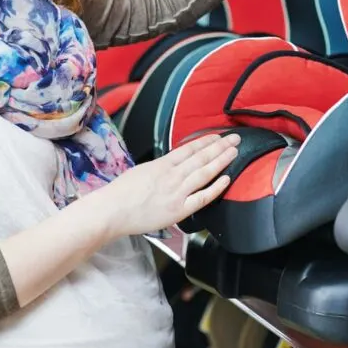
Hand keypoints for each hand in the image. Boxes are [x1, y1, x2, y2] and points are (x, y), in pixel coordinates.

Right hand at [95, 133, 239, 237]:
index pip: (190, 148)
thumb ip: (161, 167)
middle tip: (235, 138)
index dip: (206, 141)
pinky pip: (202, 197)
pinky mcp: (179, 210)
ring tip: (234, 152)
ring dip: (221, 161)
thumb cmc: (122, 192)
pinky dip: (216, 188)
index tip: (218, 136)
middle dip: (220, 146)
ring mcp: (177, 192)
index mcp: (162, 164)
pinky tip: (227, 179)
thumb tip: (174, 164)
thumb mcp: (142, 170)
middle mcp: (173, 176)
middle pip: (201, 157)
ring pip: (205, 173)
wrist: (112, 211)